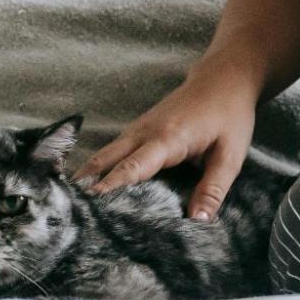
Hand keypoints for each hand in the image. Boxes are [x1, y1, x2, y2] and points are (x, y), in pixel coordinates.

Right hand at [67, 65, 258, 219]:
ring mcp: (138, 128)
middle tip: (69, 217)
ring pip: (104, 155)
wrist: (224, 77)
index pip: (132, 167)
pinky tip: (91, 189)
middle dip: (86, 187)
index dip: (110, 187)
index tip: (89, 208)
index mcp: (167, 138)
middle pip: (106, 160)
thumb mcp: (231, 154)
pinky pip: (112, 151)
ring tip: (71, 210)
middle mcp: (145, 132)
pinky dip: (98, 169)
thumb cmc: (229, 114)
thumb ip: (213, 188)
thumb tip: (198, 222)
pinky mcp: (138, 130)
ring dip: (88, 178)